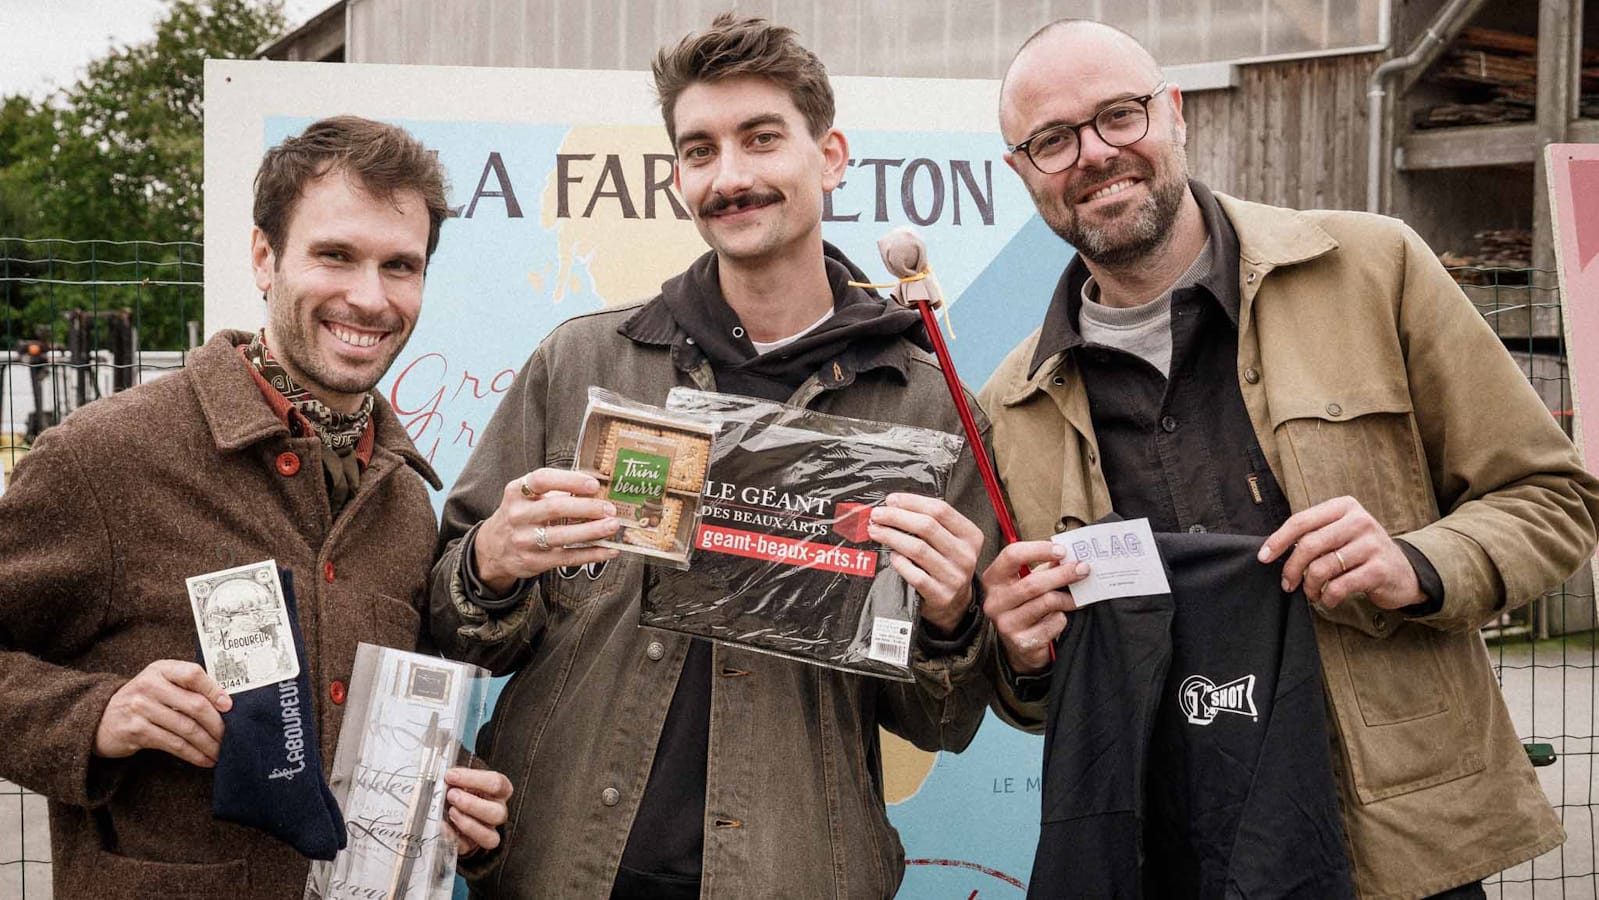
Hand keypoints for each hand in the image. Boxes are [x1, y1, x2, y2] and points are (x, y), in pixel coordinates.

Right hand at [93, 660, 232, 766]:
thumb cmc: (142, 700)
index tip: (229, 707)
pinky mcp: (137, 731)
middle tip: (230, 736)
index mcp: (160, 669)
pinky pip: (174, 744)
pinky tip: (205, 760)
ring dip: (208, 743)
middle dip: (217, 724)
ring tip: (220, 751)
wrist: (100, 719)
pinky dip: (193, 754)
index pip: (193, 674)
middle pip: (195, 705)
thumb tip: (225, 702)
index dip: (214, 690)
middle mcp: (150, 686)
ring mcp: (141, 708)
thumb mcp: (160, 683)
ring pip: (187, 728)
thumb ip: (187, 686)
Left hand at [443, 766, 512, 855]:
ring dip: (468, 824)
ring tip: (450, 811)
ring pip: (490, 837)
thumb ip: (457, 776)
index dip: (474, 779)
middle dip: (471, 805)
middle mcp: (498, 812)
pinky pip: (466, 846)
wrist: (454, 806)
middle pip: (498, 813)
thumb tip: (445, 775)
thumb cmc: (461, 788)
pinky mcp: (471, 845)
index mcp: (500, 792)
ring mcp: (487, 831)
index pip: (497, 784)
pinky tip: (441, 825)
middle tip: (451, 795)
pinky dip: (452, 836)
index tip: (451, 775)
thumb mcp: (463, 778)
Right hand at [474, 468, 621, 593]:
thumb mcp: (526, 497)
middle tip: (609, 508)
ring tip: (612, 526)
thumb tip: (597, 490)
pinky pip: (567, 558)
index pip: (542, 480)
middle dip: (586, 507)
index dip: (570, 480)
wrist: (493, 548)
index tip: (594, 484)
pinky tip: (609, 550)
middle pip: (555, 508)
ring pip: (562, 536)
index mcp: (517, 492)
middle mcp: (518, 515)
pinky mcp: (534, 561)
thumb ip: (555, 490)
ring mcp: (524, 540)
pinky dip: (591, 554)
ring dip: (591, 531)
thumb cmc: (521, 515)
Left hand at [867, 494, 984, 635]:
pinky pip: (914, 574)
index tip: (891, 500)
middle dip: (897, 517)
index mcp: (970, 536)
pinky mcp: (940, 595)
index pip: (941, 510)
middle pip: (927, 526)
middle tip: (878, 514)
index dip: (912, 502)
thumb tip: (895, 505)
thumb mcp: (950, 541)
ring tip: (876, 530)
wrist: (956, 604)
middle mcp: (965, 555)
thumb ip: (931, 522)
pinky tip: (891, 556)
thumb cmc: (946, 565)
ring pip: (917, 549)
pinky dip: (899, 562)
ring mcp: (954, 576)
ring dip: (891, 536)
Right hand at [981, 542, 1088, 674]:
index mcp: (993, 580)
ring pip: (1046, 602)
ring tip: (1079, 597)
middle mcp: (995, 602)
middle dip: (1063, 574)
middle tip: (1083, 569)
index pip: (1012, 555)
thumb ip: (1045, 568)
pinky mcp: (1021, 642)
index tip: (1062, 551)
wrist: (1020, 645)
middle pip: (1033, 583)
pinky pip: (1052, 623)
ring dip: (1069, 598)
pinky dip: (1062, 619)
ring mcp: (1006, 623)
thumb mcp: (1028, 582)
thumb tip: (1069, 556)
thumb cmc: (1025, 606)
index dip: (1039, 550)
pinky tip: (1060, 617)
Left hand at [1259, 495, 1424, 609]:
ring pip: (1321, 568)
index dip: (1278, 540)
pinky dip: (1327, 597)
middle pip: (1308, 545)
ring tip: (1311, 593)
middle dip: (1291, 569)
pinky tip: (1328, 599)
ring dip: (1310, 586)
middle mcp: (1359, 521)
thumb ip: (1312, 535)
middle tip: (1287, 584)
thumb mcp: (1339, 534)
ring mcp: (1371, 544)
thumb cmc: (1360, 552)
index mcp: (1344, 507)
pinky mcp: (1379, 569)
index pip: (1301, 521)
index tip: (1263, 557)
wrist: (1404, 572)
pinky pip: (1339, 586)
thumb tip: (1272, 551)